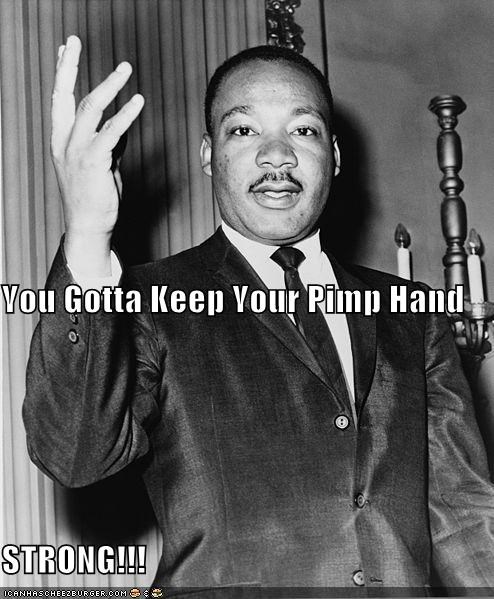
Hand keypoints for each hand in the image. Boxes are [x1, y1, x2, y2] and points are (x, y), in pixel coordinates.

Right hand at [51, 35, 143, 274]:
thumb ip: (107, 142)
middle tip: (74, 40)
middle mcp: (64, 141)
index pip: (59, 99)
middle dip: (68, 65)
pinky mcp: (93, 161)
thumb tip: (120, 125)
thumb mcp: (101, 163)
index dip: (62, 72)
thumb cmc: (95, 196)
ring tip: (125, 68)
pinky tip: (137, 102)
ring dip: (109, 85)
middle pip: (64, 95)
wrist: (89, 225)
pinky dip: (126, 114)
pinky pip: (111, 131)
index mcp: (61, 139)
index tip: (65, 50)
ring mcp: (76, 151)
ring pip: (90, 107)